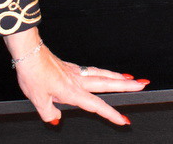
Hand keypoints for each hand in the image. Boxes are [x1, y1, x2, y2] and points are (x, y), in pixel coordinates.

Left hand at [7, 30, 146, 126]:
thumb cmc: (33, 74)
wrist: (29, 53)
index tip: (124, 120)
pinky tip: (104, 73)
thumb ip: (49, 113)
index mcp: (72, 91)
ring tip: (132, 78)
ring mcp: (75, 71)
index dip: (111, 114)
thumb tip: (56, 120)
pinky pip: (92, 69)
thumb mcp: (38, 100)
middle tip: (143, 84)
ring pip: (103, 74)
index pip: (96, 105)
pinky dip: (103, 71)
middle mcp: (78, 80)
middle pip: (108, 83)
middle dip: (127, 86)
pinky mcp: (70, 66)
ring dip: (119, 76)